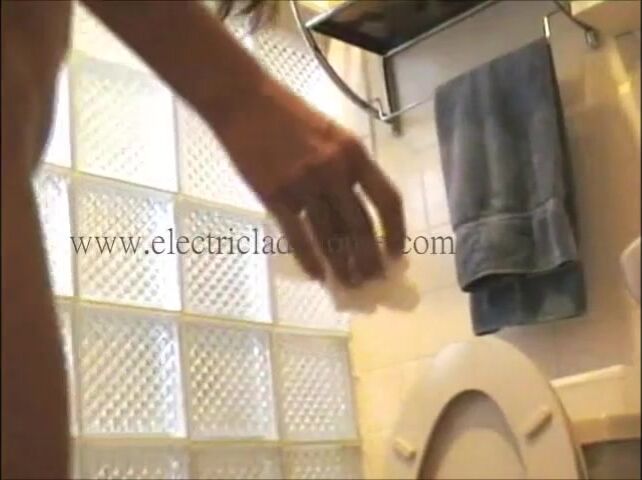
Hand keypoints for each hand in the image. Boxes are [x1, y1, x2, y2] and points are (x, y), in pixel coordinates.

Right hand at [217, 79, 405, 286]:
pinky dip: (308, 260)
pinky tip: (317, 276)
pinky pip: (297, 236)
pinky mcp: (275, 197)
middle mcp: (333, 172)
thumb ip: (348, 167)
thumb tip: (360, 209)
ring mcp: (303, 186)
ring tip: (349, 285)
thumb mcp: (332, 133)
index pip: (387, 200)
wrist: (244, 102)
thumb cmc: (290, 114)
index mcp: (354, 153)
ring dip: (341, 265)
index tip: (396, 254)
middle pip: (360, 227)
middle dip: (369, 259)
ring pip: (329, 237)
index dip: (395, 231)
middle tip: (372, 280)